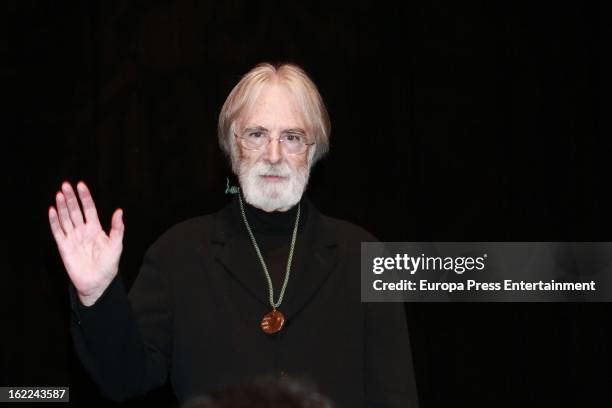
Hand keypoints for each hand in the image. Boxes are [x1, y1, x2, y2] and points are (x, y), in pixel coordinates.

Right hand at [48, 181, 123, 305]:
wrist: (98, 282)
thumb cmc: (109, 263)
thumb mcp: (116, 244)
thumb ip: (117, 228)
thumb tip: (119, 211)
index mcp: (95, 228)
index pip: (88, 208)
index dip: (85, 197)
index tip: (81, 185)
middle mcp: (82, 231)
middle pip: (75, 210)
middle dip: (71, 198)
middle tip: (66, 185)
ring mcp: (72, 238)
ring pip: (65, 218)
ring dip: (62, 206)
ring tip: (60, 194)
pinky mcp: (64, 247)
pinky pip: (58, 232)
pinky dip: (54, 221)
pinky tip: (52, 210)